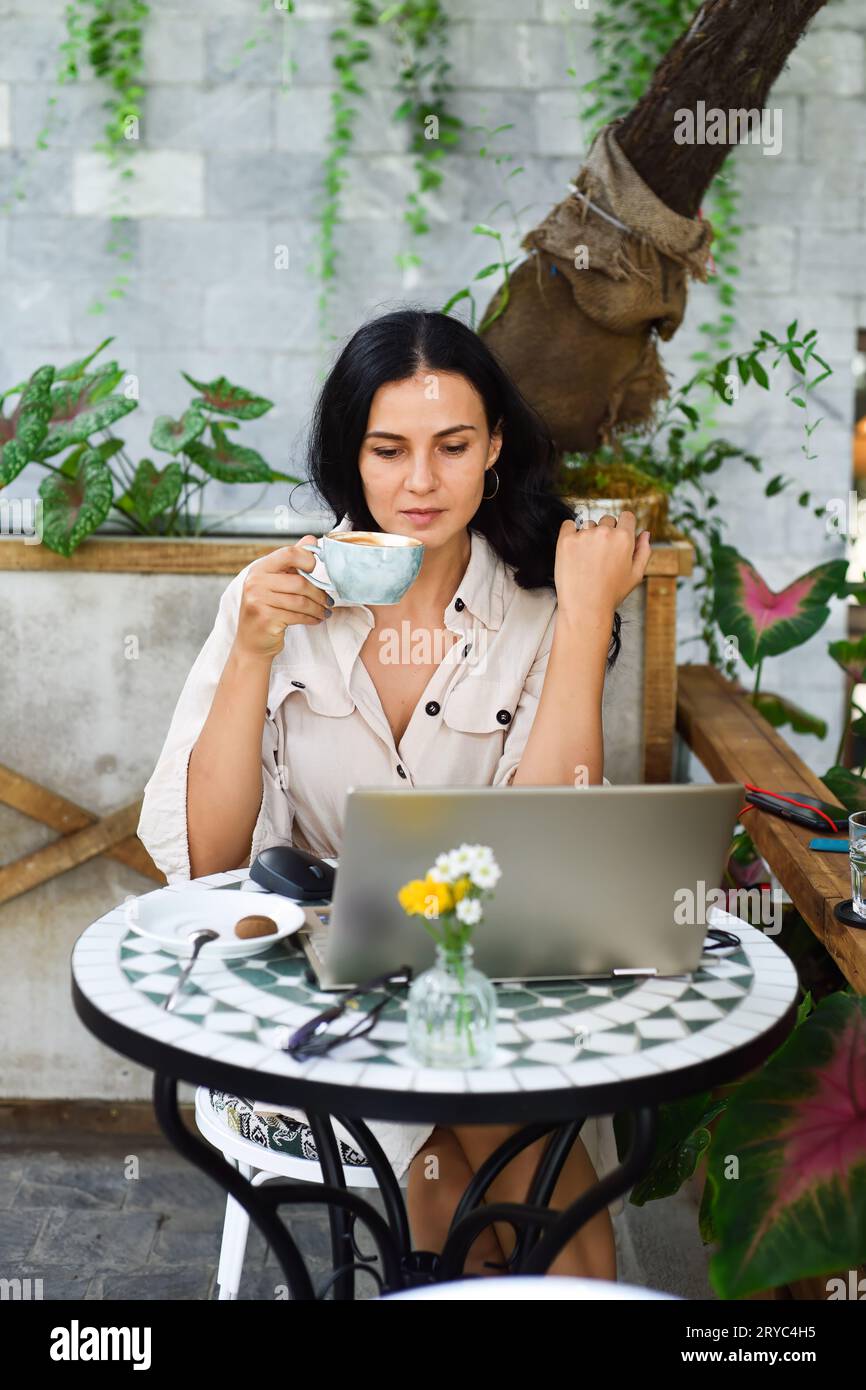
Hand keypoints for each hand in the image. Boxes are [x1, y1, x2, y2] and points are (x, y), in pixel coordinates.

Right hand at [234, 535, 332, 660]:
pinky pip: (297, 615)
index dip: (308, 560)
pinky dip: (311, 618)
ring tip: (325, 612)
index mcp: (260, 568)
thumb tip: (311, 539)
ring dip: (318, 608)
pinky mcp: (265, 618)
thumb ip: (293, 561)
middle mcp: (255, 582)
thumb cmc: (267, 609)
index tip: (316, 571)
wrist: (252, 642)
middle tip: (328, 601)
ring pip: (300, 601)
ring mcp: (258, 600)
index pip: (289, 553)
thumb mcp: (276, 582)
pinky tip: (316, 619)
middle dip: (319, 593)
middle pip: (299, 582)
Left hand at [554, 511, 651, 625]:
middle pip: (607, 520)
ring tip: (587, 558)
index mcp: (624, 538)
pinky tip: (574, 550)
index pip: (626, 516)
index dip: (624, 526)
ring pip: (588, 524)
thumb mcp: (635, 575)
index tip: (617, 536)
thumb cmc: (611, 594)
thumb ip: (644, 551)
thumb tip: (645, 533)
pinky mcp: (566, 540)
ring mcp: (584, 535)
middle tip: (601, 555)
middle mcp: (605, 532)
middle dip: (606, 532)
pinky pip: (568, 525)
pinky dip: (570, 533)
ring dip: (588, 534)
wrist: (584, 608)